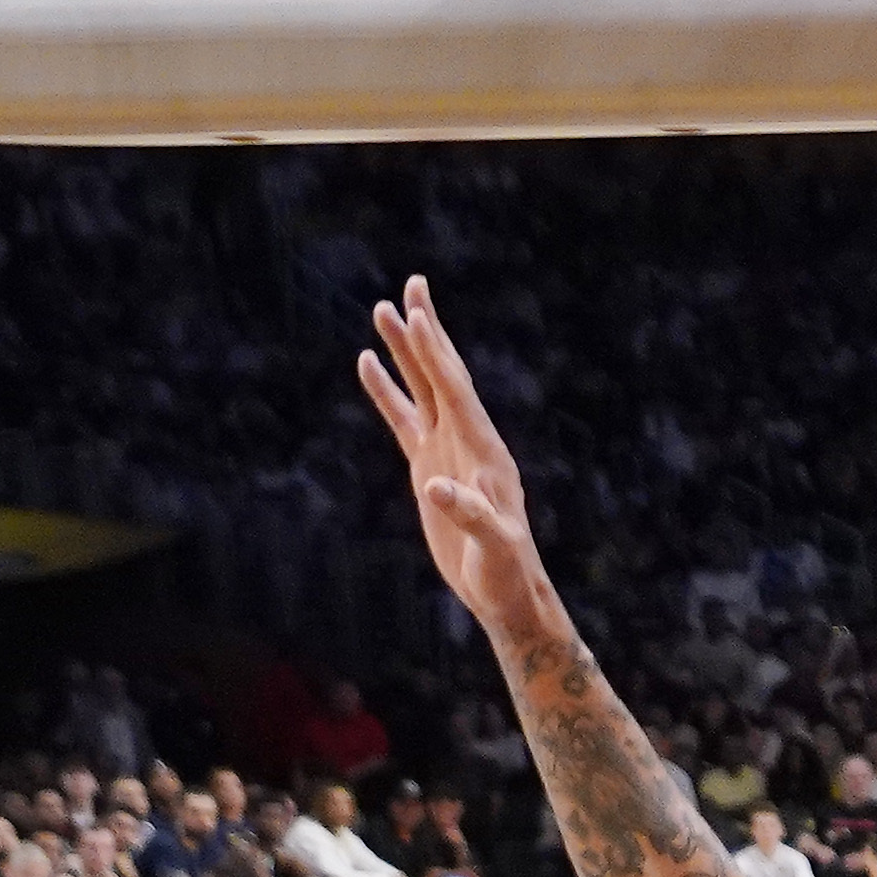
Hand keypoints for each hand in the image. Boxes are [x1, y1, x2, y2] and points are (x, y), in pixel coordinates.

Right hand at [357, 275, 545, 639]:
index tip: (419, 316)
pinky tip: (369, 365)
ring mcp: (446, 450)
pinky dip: (388, 393)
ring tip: (384, 311)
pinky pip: (404, 420)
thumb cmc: (506, 571)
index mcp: (483, 450)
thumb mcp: (494, 546)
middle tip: (412, 285)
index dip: (436, 355)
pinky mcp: (428, 468)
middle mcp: (466, 440)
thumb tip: (434, 488)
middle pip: (442, 374)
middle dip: (427, 331)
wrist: (504, 590)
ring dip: (405, 351)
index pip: (455, 392)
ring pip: (422, 389)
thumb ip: (471, 515)